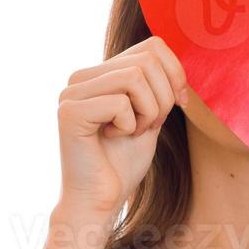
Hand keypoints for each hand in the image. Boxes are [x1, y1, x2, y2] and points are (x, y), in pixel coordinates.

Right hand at [55, 36, 186, 220]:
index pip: (151, 47)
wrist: (100, 201)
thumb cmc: (123, 163)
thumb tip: (178, 60)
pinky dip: (129, 125)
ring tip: (133, 132)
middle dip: (163, 98)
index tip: (178, 103)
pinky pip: (120, 102)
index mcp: (99, 73)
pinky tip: (113, 138)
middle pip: (146, 60)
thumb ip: (157, 86)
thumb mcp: (150, 115)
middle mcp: (81, 77)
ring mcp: (71, 92)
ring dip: (148, 112)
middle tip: (150, 125)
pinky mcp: (70, 111)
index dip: (175, 74)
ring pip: (135, 78)